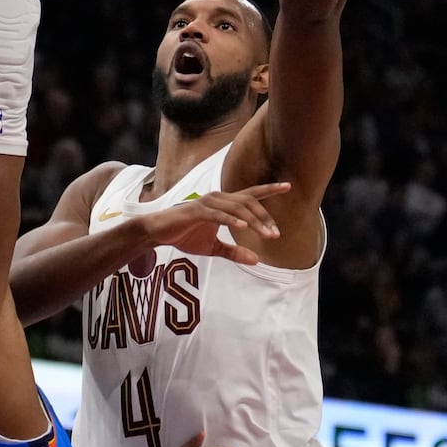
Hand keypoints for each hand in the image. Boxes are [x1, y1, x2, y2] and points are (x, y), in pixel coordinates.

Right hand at [136, 183, 290, 266]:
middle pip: (248, 202)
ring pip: (236, 208)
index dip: (269, 189)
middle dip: (264, 217)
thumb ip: (234, 252)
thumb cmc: (185, 236)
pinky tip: (242, 228)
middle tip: (276, 234)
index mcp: (224, 204)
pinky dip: (231, 220)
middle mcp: (218, 199)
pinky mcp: (196, 211)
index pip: (251, 194)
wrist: (159, 233)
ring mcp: (207, 203)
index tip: (288, 186)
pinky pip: (218, 214)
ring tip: (266, 235)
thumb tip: (256, 260)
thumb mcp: (213, 248)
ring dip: (253, 221)